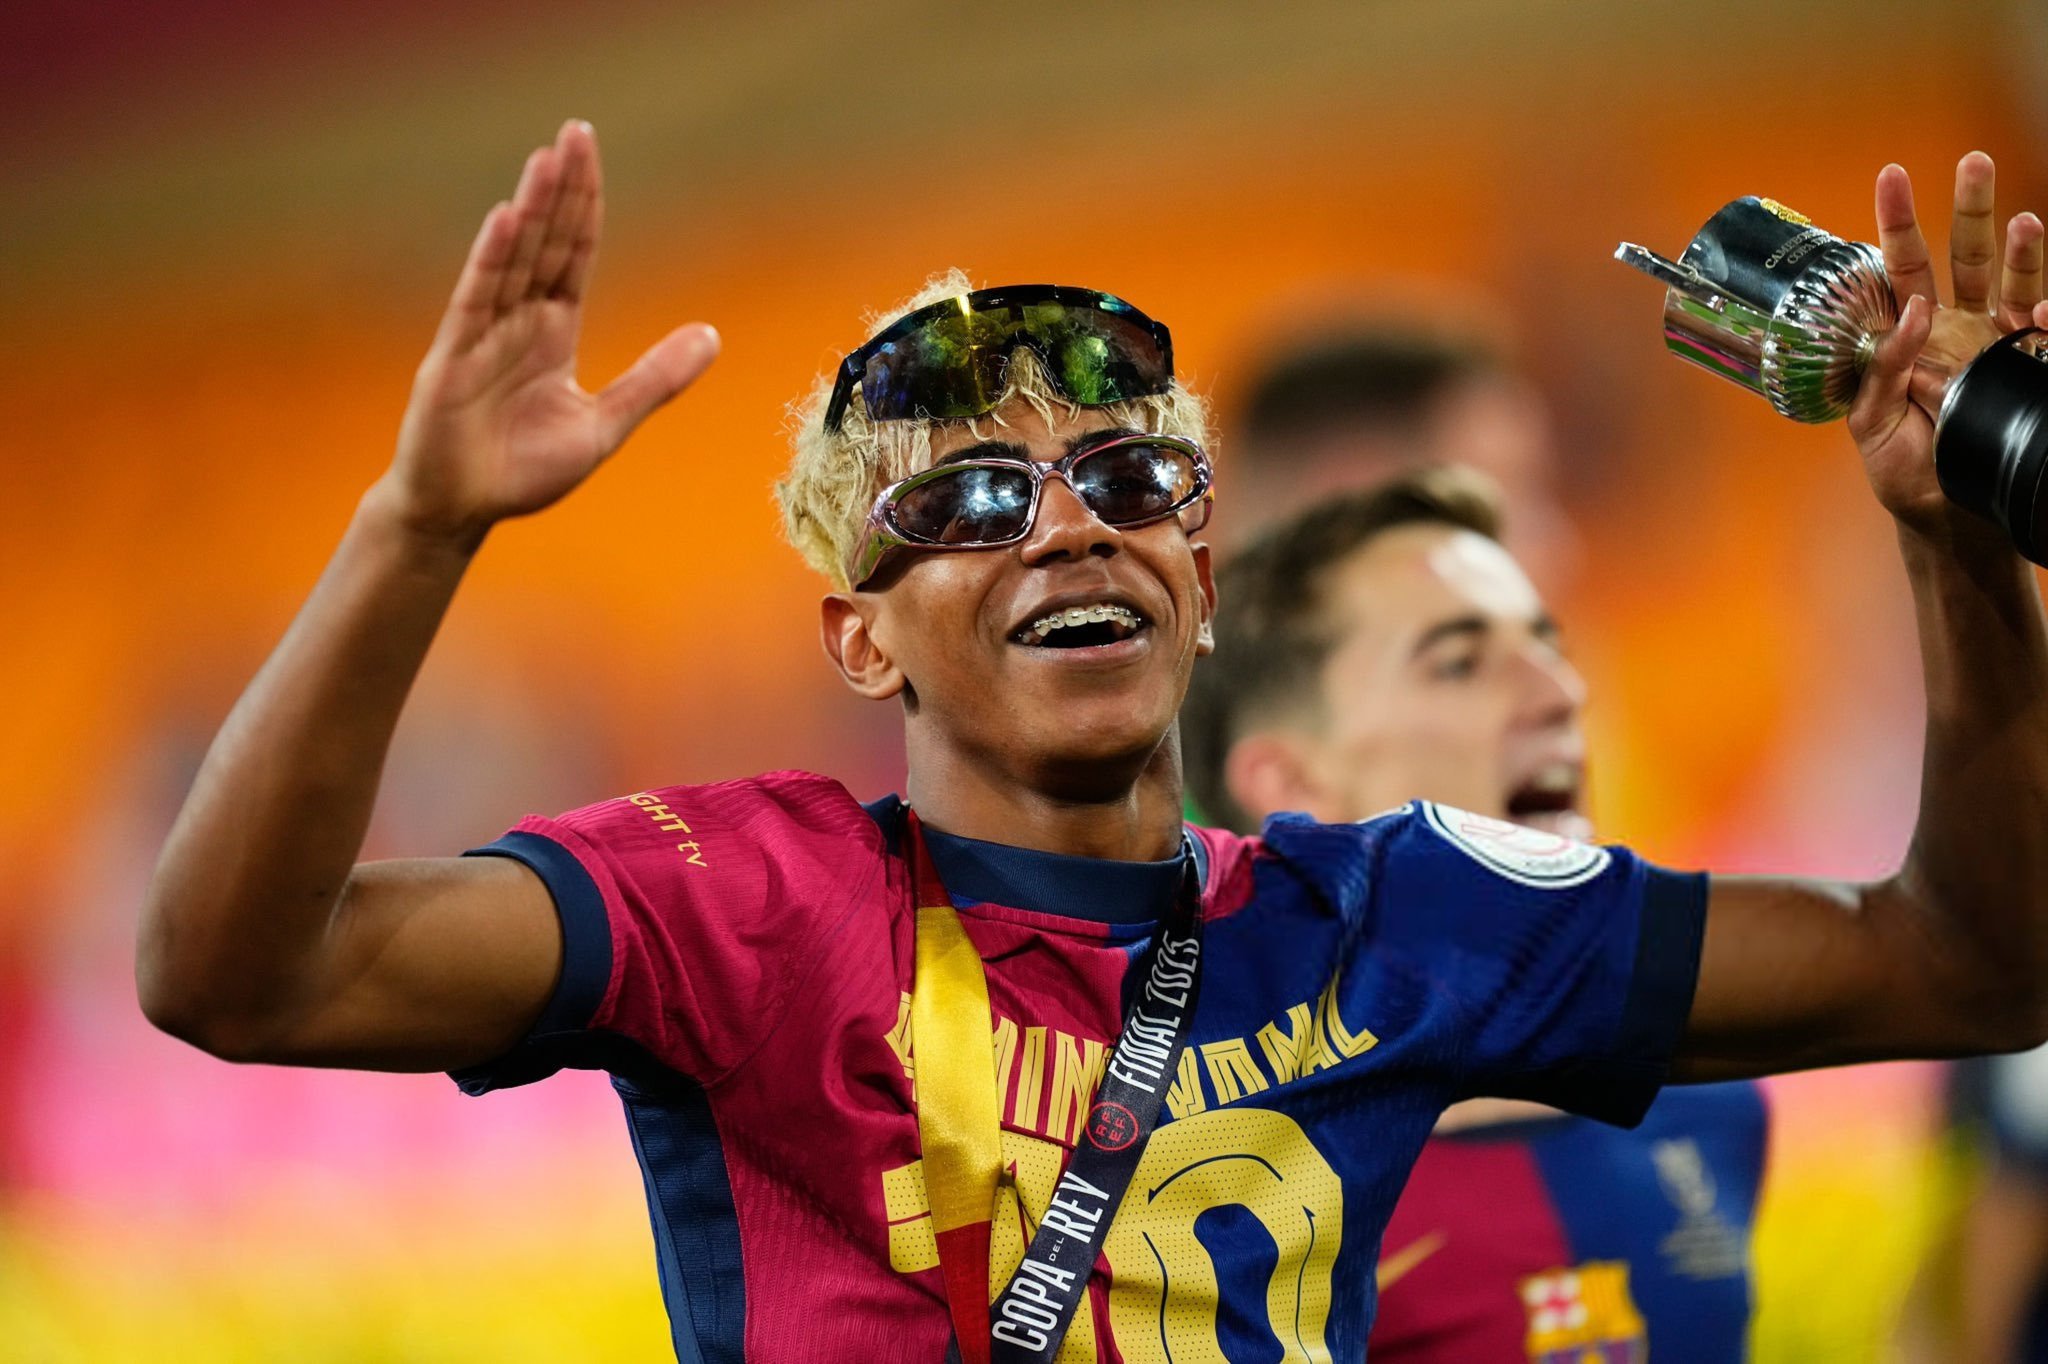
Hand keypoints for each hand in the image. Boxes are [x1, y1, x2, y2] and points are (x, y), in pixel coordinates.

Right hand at [377, 119, 719, 545]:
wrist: (462, 510)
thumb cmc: (523, 470)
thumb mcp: (605, 424)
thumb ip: (655, 380)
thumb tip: (713, 335)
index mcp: (553, 331)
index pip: (574, 253)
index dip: (585, 206)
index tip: (591, 154)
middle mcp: (517, 321)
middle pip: (545, 242)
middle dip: (560, 189)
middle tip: (576, 132)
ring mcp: (482, 335)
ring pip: (512, 260)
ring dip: (530, 210)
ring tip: (546, 160)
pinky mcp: (451, 359)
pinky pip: (475, 301)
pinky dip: (490, 260)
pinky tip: (506, 220)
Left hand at [1847, 152, 2044, 536]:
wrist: (1949, 515)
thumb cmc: (1902, 470)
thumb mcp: (1869, 423)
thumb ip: (1879, 369)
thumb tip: (1913, 312)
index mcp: (1907, 335)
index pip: (1898, 269)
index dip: (1896, 223)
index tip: (1893, 175)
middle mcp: (1956, 328)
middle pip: (1963, 255)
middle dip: (1968, 208)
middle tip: (1971, 161)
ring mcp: (1997, 344)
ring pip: (2011, 280)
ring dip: (2018, 245)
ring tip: (2020, 216)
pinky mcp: (2027, 366)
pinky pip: (2041, 328)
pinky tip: (2047, 309)